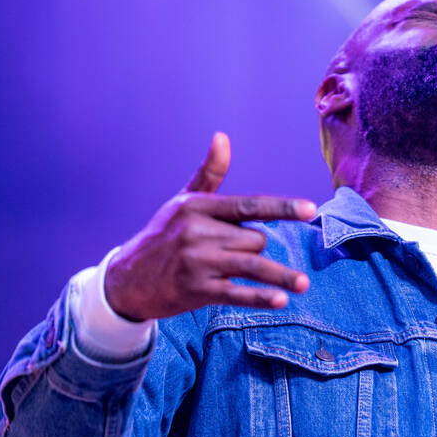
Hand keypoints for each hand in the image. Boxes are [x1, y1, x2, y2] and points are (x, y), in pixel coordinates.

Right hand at [104, 133, 315, 321]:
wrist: (126, 279)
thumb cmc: (163, 235)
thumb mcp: (183, 202)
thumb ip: (209, 173)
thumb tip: (222, 136)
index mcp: (198, 207)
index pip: (248, 205)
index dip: (282, 208)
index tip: (310, 209)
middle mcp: (197, 232)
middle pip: (254, 239)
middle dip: (256, 248)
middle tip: (234, 254)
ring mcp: (197, 262)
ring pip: (251, 264)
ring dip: (280, 276)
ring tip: (303, 284)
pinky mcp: (196, 289)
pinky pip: (237, 293)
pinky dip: (260, 297)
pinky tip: (281, 300)